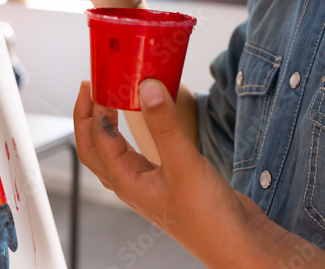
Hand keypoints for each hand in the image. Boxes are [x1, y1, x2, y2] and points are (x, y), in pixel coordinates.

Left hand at [73, 80, 267, 266]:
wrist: (237, 243)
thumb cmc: (208, 218)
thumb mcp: (184, 165)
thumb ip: (164, 125)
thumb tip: (146, 88)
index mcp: (128, 182)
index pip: (98, 139)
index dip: (94, 109)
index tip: (98, 81)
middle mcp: (133, 184)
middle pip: (95, 148)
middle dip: (88, 118)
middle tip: (90, 88)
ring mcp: (149, 185)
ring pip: (115, 153)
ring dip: (106, 127)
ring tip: (110, 101)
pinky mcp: (168, 182)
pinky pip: (138, 154)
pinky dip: (133, 134)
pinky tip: (147, 124)